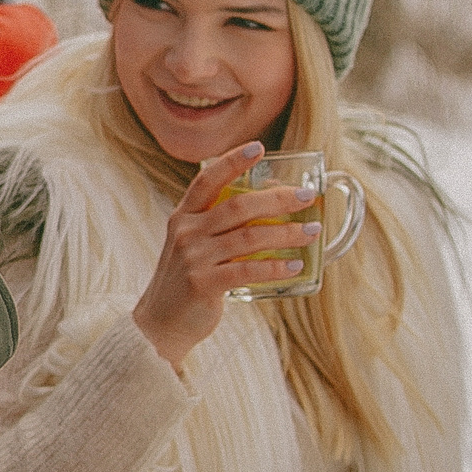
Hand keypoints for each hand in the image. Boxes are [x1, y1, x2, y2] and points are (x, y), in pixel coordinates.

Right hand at [130, 142, 325, 368]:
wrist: (160, 323)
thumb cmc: (187, 279)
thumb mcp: (194, 245)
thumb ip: (222, 225)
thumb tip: (272, 201)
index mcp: (183, 217)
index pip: (207, 180)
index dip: (233, 161)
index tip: (259, 147)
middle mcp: (185, 233)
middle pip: (238, 206)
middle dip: (278, 199)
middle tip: (307, 197)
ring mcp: (193, 258)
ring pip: (249, 238)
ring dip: (287, 233)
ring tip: (312, 231)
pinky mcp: (202, 284)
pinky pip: (247, 271)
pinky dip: (275, 268)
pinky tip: (295, 266)